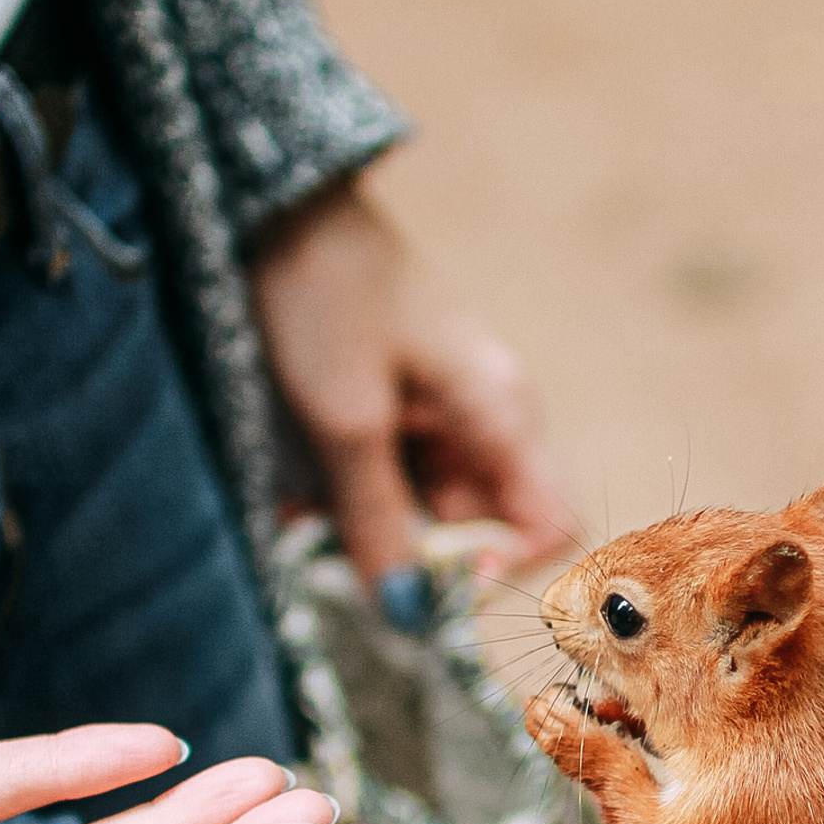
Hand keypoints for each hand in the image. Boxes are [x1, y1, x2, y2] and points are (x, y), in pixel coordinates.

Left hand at [249, 175, 570, 586]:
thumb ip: (379, 520)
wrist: (273, 209)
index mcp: (504, 413)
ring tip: (306, 515)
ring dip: (372, 530)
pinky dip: (351, 500)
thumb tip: (407, 614)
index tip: (428, 582)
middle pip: (480, 530)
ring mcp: (444, 417)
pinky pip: (393, 483)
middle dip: (414, 556)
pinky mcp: (400, 414)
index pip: (549, 525)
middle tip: (340, 555)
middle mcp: (489, 421)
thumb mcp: (348, 420)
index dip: (501, 569)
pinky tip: (301, 493)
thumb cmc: (327, 297)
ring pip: (428, 514)